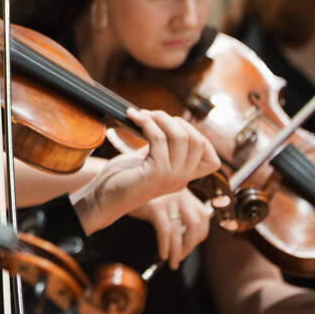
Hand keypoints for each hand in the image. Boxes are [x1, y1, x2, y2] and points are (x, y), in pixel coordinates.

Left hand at [71, 108, 219, 233]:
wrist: (102, 199)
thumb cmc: (121, 178)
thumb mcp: (148, 161)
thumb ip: (162, 148)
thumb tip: (166, 122)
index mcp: (183, 178)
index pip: (212, 160)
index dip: (198, 137)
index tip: (173, 125)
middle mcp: (182, 179)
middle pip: (198, 141)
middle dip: (175, 121)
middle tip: (152, 115)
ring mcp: (171, 177)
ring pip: (180, 136)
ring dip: (160, 118)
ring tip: (141, 114)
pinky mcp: (156, 173)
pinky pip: (159, 138)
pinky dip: (146, 122)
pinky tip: (133, 117)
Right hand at [129, 190, 209, 269]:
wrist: (122, 186)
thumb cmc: (143, 197)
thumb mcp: (165, 199)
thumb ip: (177, 212)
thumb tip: (185, 241)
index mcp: (186, 194)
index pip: (203, 218)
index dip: (199, 236)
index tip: (189, 247)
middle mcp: (180, 195)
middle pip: (195, 225)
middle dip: (190, 246)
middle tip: (181, 257)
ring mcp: (168, 200)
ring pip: (178, 231)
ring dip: (177, 252)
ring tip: (173, 263)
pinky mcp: (155, 207)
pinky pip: (165, 231)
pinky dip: (165, 246)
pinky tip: (163, 254)